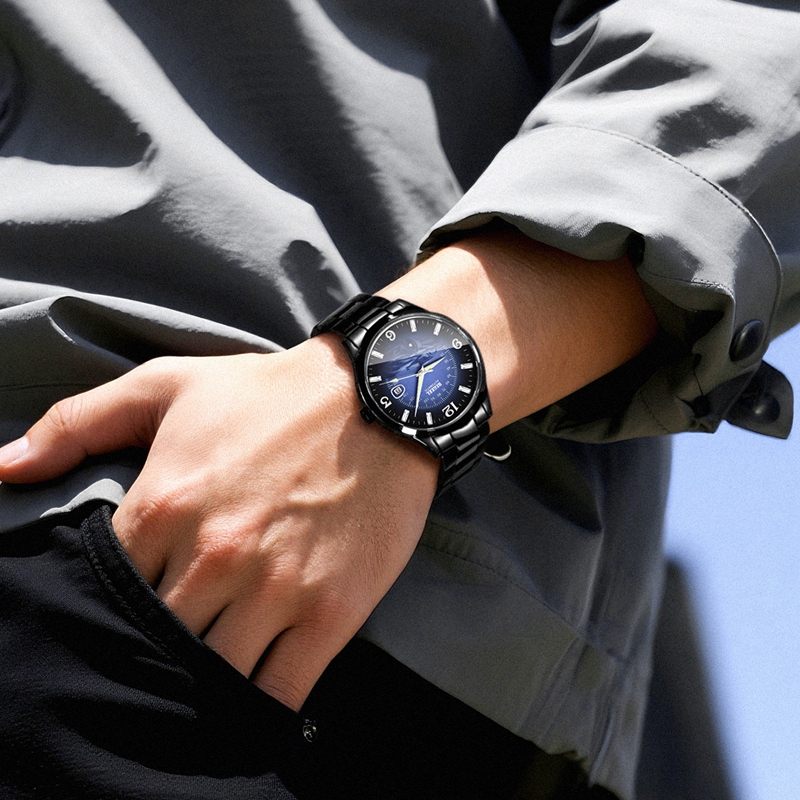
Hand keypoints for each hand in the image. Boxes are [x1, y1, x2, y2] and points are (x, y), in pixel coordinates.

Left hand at [0, 337, 437, 709]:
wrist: (379, 398)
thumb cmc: (271, 393)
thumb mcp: (169, 384)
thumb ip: (79, 422)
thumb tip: (2, 469)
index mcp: (164, 505)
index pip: (106, 590)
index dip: (110, 604)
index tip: (131, 602)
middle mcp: (213, 557)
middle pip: (156, 641)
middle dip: (155, 646)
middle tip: (167, 641)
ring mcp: (274, 591)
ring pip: (212, 676)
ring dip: (201, 682)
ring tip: (203, 670)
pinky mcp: (329, 613)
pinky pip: (279, 693)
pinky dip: (257, 707)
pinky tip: (247, 698)